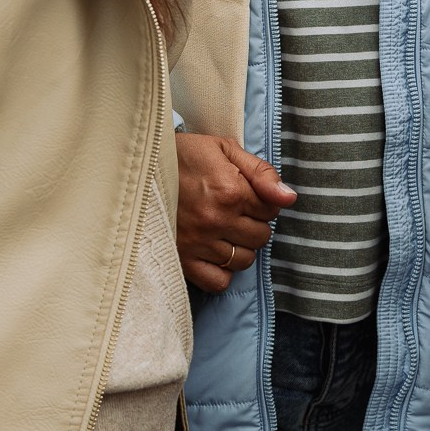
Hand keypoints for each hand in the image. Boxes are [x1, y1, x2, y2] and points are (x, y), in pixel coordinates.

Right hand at [175, 134, 296, 292]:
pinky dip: (221, 271)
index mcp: (230, 190)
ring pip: (243, 260)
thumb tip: (289, 198)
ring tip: (224, 230)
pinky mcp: (183, 259)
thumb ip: (261, 172)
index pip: (271, 210)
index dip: (264, 202)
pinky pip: (218, 281)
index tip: (246, 195)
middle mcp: (216, 220)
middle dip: (254, 224)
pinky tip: (214, 253)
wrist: (140, 167)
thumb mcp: (224, 149)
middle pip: (261, 237)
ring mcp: (199, 243)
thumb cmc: (184, 154)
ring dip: (240, 247)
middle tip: (235, 211)